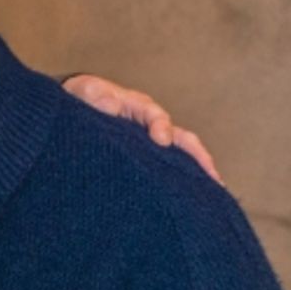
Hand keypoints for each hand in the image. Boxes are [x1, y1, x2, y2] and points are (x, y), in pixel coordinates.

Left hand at [61, 74, 220, 183]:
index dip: (160, 126)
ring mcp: (152, 143)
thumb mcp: (84, 91)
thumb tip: (111, 106)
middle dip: (197, 155)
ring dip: (198, 171)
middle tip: (210, 174)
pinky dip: (184, 180)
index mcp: (137, 107)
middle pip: (181, 138)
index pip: (155, 116)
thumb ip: (95, 96)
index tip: (161, 140)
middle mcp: (152, 125)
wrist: (76, 107)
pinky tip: (195, 198)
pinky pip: (168, 169)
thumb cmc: (83, 98)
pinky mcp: (146, 159)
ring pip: (182, 156)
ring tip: (214, 190)